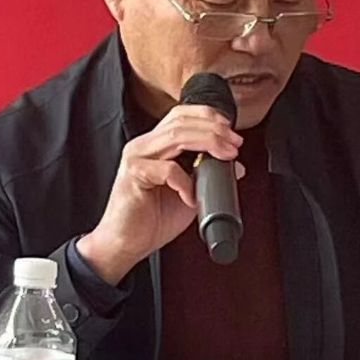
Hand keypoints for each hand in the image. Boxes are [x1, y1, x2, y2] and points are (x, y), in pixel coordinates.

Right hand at [76, 105, 243, 284]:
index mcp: (154, 146)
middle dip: (214, 129)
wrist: (124, 244)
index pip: (180, 115)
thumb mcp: (187, 193)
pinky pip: (167, 170)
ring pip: (176, 137)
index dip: (207, 116)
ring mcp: (136, 158)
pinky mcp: (133, 175)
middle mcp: (143, 146)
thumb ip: (206, 177)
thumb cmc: (151, 220)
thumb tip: (235, 166)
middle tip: (234, 143)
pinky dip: (186, 182)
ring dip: (208, 143)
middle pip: (181, 122)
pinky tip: (192, 196)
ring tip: (226, 156)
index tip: (231, 130)